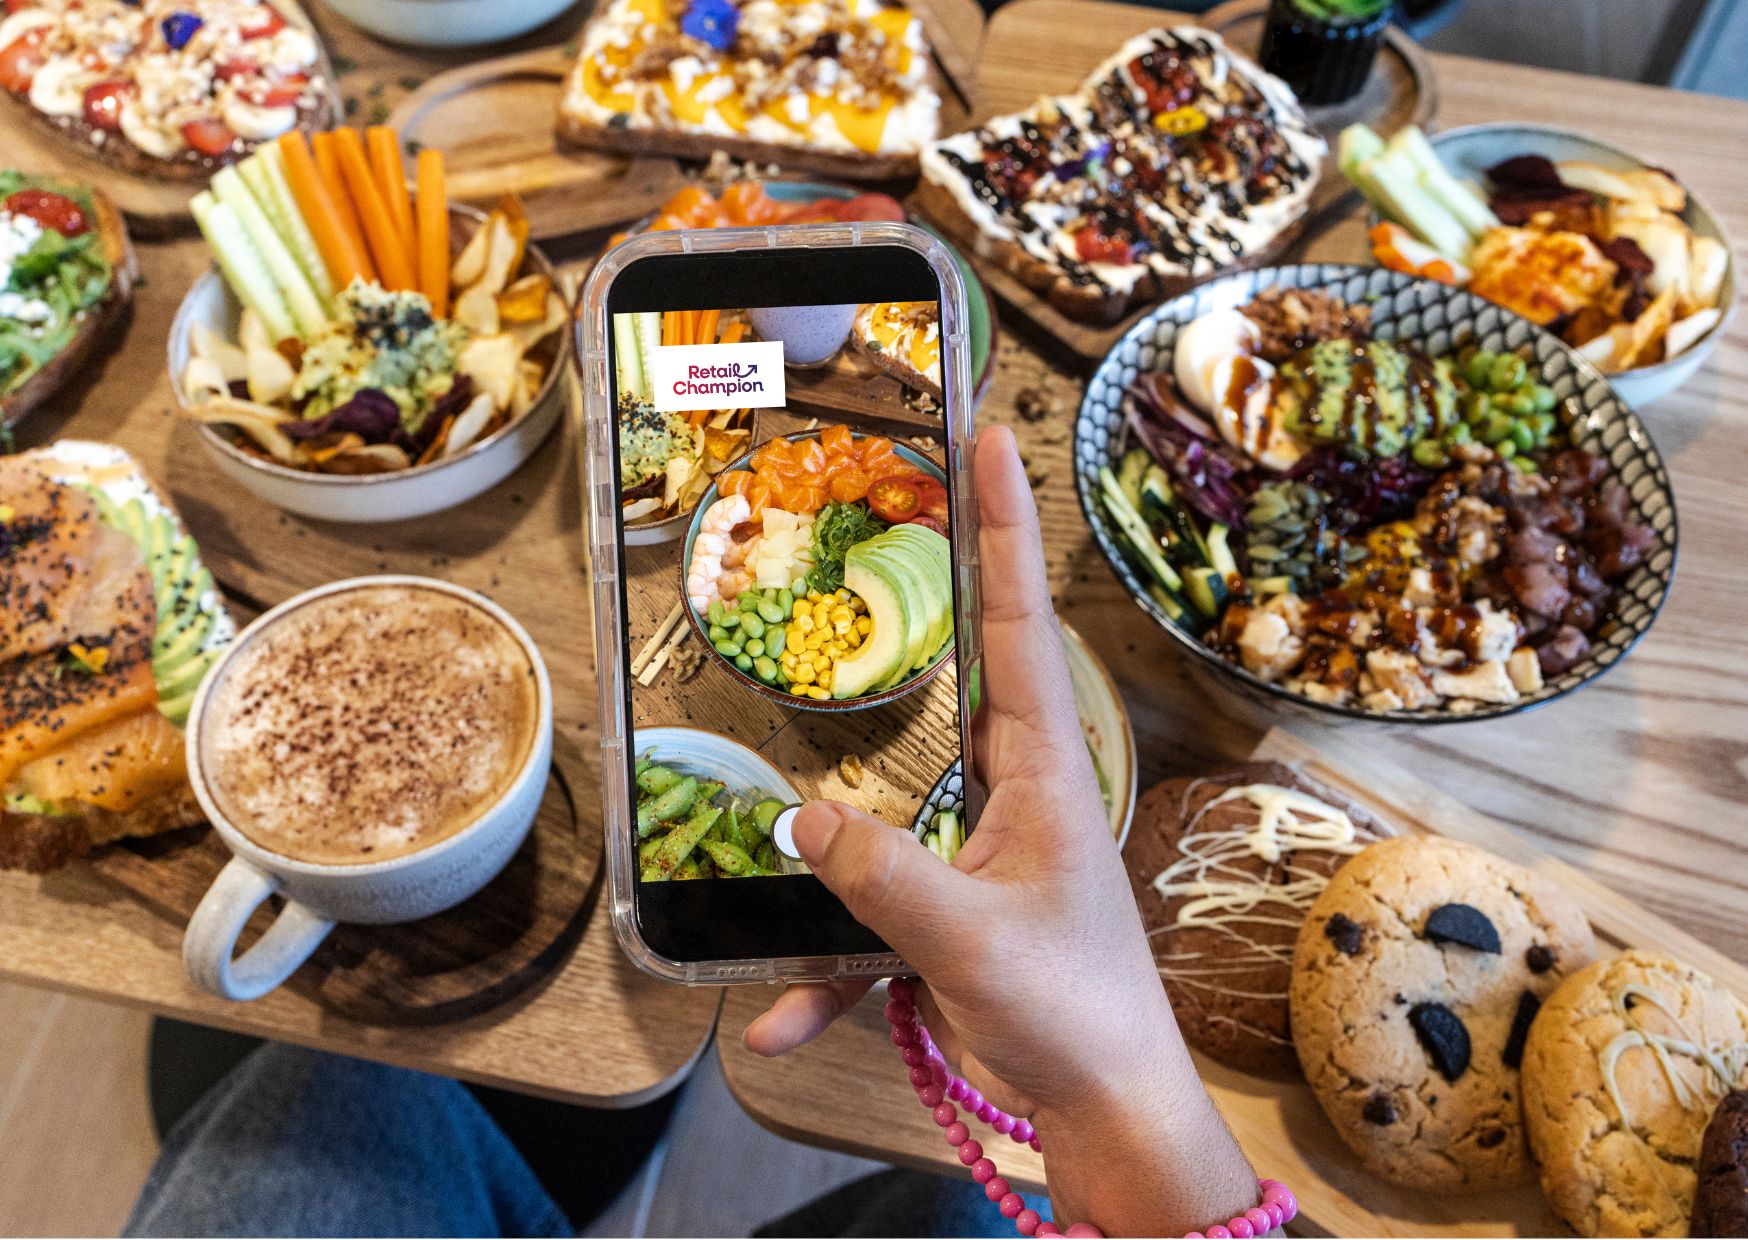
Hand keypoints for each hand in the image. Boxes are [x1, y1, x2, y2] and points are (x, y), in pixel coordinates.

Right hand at [745, 426, 1257, 1234]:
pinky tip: (782, 1024)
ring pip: (888, 809)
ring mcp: (976, 848)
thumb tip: (798, 820)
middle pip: (956, 678)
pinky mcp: (948, 908)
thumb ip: (884, 879)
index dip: (1004, 527)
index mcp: (1040, 771)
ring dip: (833, 850)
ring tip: (779, 840)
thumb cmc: (1073, 1013)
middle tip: (885, 505)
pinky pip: (869, 918)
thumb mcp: (974, 941)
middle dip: (926, 602)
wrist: (1103, 1107)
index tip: (992, 438)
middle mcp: (1010, 791)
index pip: (1018, 623)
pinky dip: (825, 967)